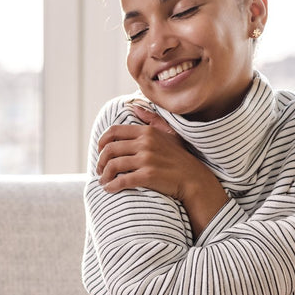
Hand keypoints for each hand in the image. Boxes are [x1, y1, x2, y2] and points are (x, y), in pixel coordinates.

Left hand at [97, 104, 227, 237]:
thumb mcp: (168, 133)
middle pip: (110, 149)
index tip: (100, 152)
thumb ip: (151, 119)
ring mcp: (147, 159)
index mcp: (147, 132)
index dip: (101, 142)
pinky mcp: (148, 175)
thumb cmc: (180, 158)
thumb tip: (135, 106)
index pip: (114, 132)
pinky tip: (109, 189)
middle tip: (100, 170)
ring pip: (113, 165)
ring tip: (103, 181)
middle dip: (100, 161)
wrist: (194, 179)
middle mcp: (145, 143)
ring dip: (104, 175)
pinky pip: (122, 180)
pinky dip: (112, 186)